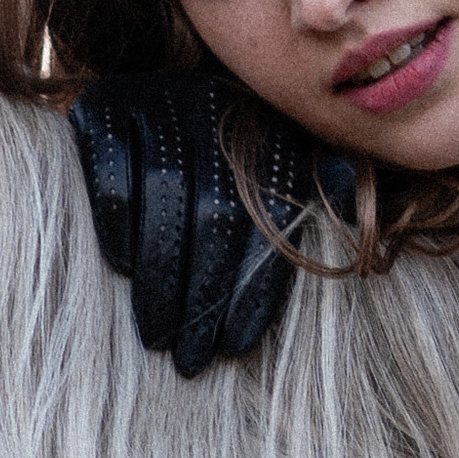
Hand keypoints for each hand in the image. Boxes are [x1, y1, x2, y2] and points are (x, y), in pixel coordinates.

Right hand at [67, 77, 354, 375]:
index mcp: (268, 128)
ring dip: (161, 275)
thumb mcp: (277, 174)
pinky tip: (124, 268)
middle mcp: (218, 106)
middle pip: (217, 210)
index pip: (269, 217)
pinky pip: (113, 171)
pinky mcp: (103, 105)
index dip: (254, 286)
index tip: (235, 347)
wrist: (141, 104)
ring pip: (165, 194)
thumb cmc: (220, 168)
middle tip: (190, 358)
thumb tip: (356, 218)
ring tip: (157, 336)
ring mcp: (159, 99)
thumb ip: (318, 192)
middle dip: (203, 294)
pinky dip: (118, 222)